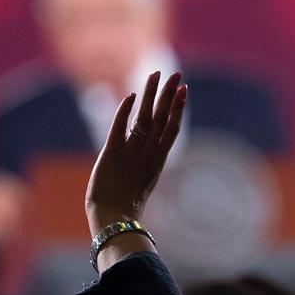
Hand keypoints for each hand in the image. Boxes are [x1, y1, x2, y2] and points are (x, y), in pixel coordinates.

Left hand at [85, 70, 186, 235]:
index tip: (183, 89)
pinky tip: (131, 95)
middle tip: (177, 73)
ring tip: (156, 75)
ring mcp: (131, 152)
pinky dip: (125, 111)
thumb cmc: (125, 206)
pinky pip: (119, 128)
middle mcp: (147, 153)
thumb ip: (146, 165)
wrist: (114, 220)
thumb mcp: (142, 182)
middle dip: (170, 94)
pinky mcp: (111, 153)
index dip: (178, 108)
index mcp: (156, 160)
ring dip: (150, 95)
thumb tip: (148, 157)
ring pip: (144, 117)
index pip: (171, 128)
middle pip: (162, 118)